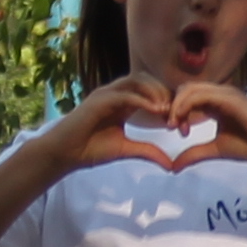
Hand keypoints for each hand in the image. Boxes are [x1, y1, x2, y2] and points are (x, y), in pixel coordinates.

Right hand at [39, 74, 205, 175]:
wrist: (65, 153)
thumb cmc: (91, 149)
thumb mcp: (127, 150)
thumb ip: (149, 152)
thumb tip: (171, 165)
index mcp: (124, 102)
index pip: (151, 92)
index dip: (168, 103)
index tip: (181, 122)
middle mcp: (116, 93)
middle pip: (148, 82)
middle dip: (166, 95)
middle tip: (179, 115)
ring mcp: (107, 94)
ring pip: (138, 81)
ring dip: (156, 93)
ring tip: (169, 110)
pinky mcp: (100, 99)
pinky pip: (126, 94)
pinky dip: (142, 100)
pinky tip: (156, 110)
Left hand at [160, 80, 246, 172]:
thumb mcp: (216, 150)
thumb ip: (194, 154)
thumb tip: (172, 167)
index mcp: (216, 102)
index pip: (188, 97)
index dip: (176, 110)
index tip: (175, 130)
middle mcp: (220, 93)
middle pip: (185, 89)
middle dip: (173, 106)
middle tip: (172, 127)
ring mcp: (225, 93)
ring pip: (190, 89)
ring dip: (177, 105)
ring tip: (175, 125)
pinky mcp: (230, 98)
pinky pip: (201, 95)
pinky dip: (187, 106)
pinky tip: (184, 122)